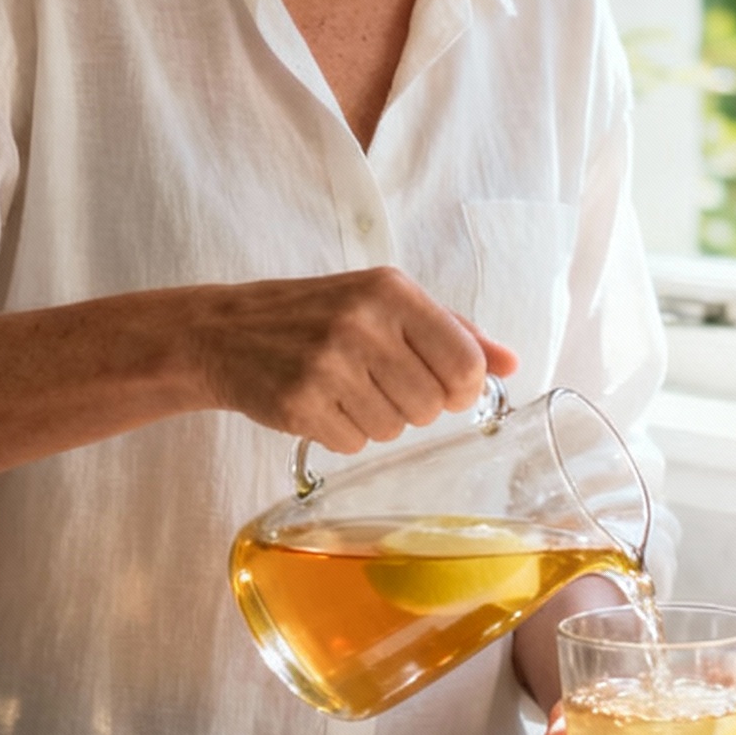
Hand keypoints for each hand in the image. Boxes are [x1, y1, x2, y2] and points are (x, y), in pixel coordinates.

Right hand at [190, 268, 515, 451]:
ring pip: (395, 429)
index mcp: (391, 291)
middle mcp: (361, 323)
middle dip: (413, 405)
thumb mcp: (384, 303)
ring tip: (345, 389)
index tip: (446, 390)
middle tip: (378, 383)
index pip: (464, 362)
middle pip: (432, 405)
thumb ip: (452, 331)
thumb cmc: (315, 315)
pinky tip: (320, 404)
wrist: (224, 332)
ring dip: (376, 420)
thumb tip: (511, 363)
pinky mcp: (299, 404)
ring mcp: (328, 365)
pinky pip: (354, 443)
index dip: (462, 389)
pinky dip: (343, 433)